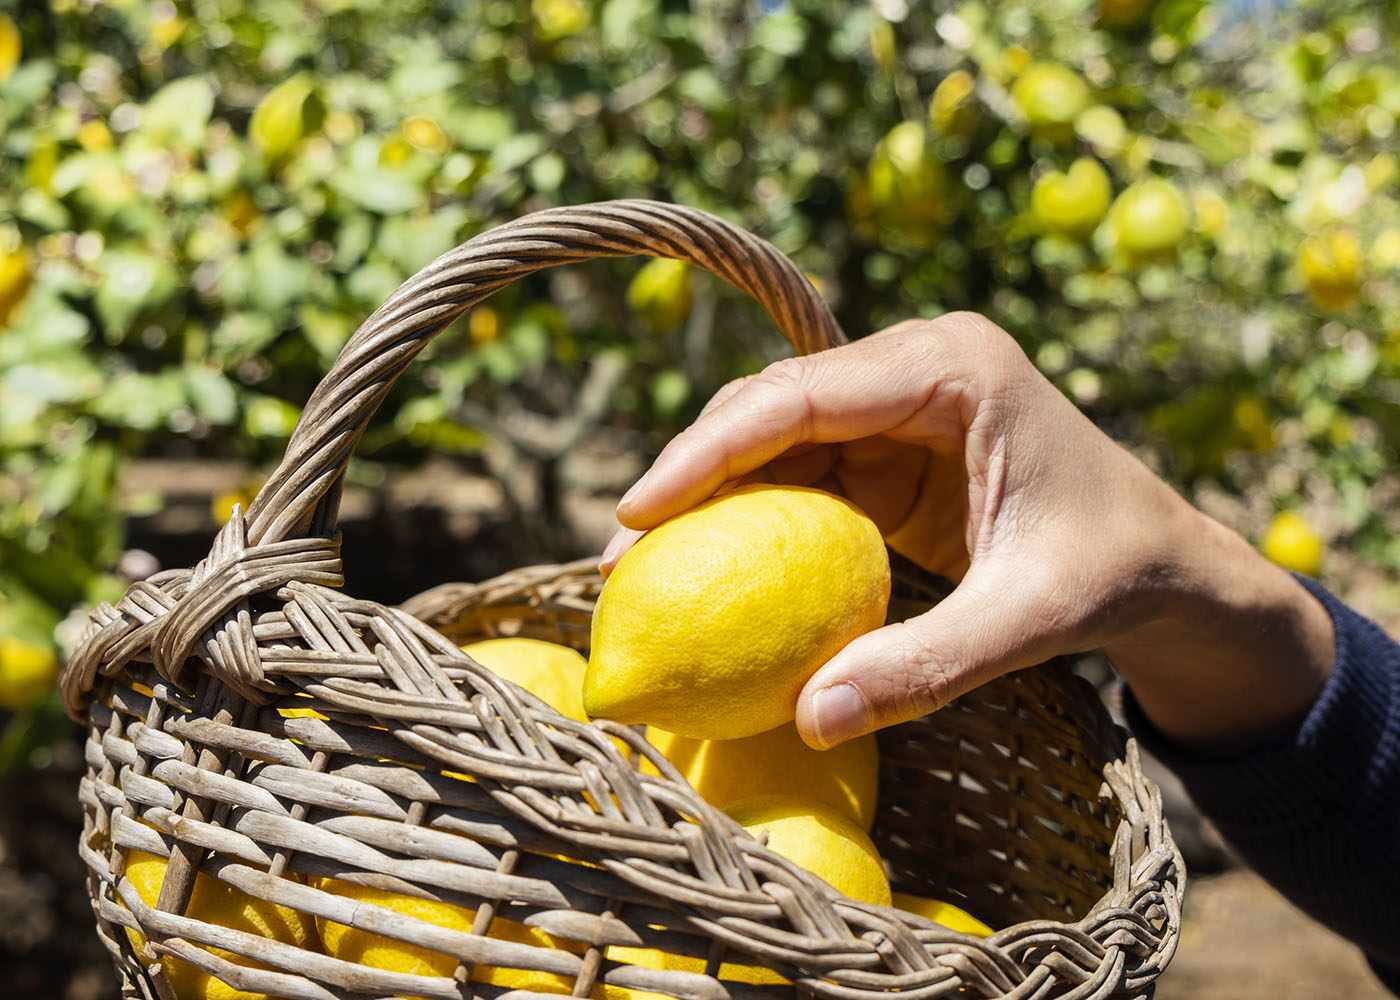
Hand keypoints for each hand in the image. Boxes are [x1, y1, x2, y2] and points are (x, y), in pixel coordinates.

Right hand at [602, 314, 1334, 752]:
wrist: (1162, 561)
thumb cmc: (1111, 570)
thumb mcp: (1029, 619)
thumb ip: (926, 667)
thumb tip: (808, 720)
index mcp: (953, 368)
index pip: (801, 394)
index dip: (709, 448)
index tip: (636, 509)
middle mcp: (914, 366)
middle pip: (770, 405)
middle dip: (691, 475)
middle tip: (622, 559)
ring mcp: (895, 404)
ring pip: (771, 437)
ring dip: (709, 499)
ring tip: (644, 571)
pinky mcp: (885, 447)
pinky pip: (797, 473)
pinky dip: (749, 519)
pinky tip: (707, 571)